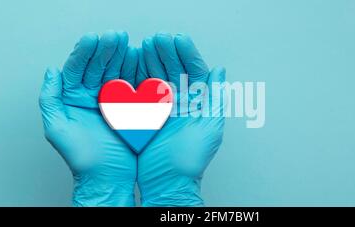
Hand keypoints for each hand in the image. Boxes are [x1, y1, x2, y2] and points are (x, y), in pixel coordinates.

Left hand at [39, 30, 138, 205]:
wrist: (107, 177)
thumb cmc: (82, 158)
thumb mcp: (57, 128)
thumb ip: (51, 99)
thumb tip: (52, 71)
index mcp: (73, 98)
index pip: (78, 69)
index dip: (85, 52)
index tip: (94, 39)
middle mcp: (92, 96)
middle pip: (98, 66)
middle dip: (107, 49)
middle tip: (116, 36)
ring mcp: (112, 100)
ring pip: (116, 72)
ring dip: (122, 57)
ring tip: (130, 44)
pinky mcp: (130, 107)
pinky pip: (133, 86)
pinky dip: (137, 72)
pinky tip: (140, 60)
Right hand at [136, 33, 225, 205]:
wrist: (167, 181)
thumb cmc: (191, 160)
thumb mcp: (209, 127)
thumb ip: (214, 98)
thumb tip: (220, 70)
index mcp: (198, 103)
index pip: (195, 72)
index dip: (187, 54)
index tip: (178, 39)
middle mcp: (181, 102)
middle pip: (175, 70)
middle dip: (167, 52)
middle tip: (159, 38)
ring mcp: (162, 107)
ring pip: (157, 76)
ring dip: (152, 59)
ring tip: (145, 44)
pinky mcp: (145, 114)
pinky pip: (141, 90)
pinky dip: (137, 75)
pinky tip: (134, 62)